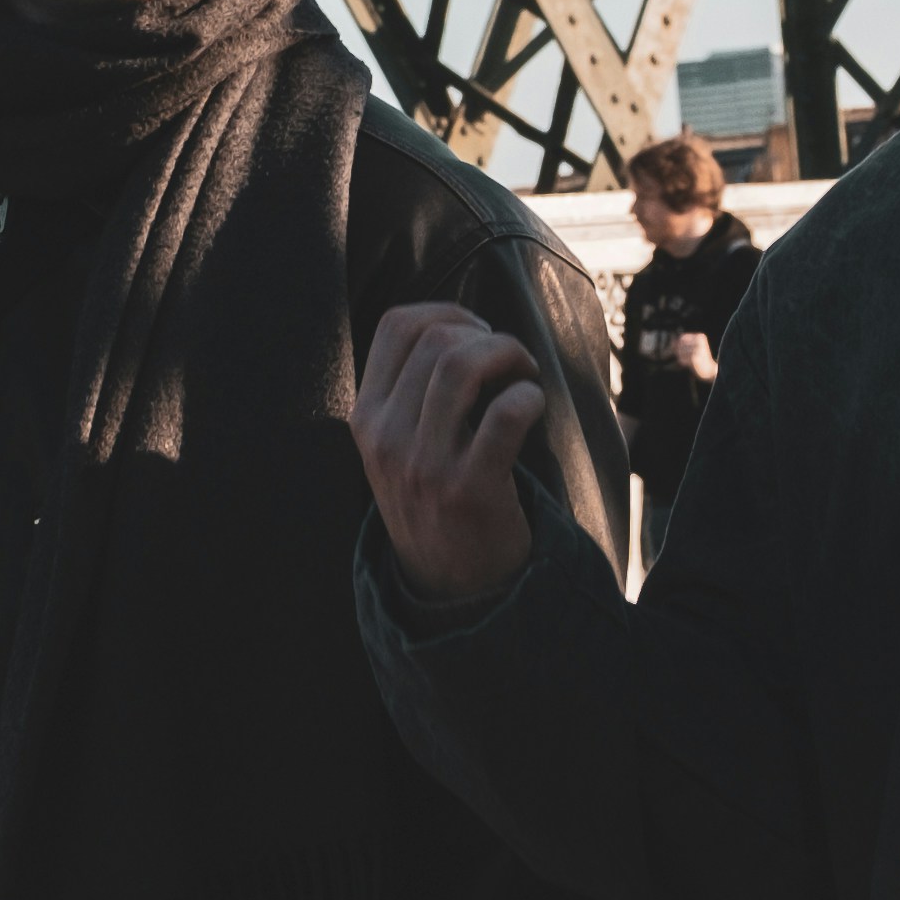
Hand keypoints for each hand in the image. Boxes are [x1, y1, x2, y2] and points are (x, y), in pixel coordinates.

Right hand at [356, 300, 546, 610]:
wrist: (451, 586)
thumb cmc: (435, 500)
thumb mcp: (396, 448)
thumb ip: (409, 393)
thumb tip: (457, 326)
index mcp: (366, 419)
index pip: (397, 326)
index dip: (449, 313)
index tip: (478, 334)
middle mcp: (387, 439)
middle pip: (437, 339)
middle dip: (489, 336)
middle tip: (512, 362)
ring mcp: (425, 465)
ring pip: (465, 364)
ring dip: (511, 356)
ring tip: (524, 377)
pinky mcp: (470, 488)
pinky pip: (506, 412)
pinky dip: (529, 396)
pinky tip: (532, 407)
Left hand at [671, 330, 718, 383]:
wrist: (710, 370)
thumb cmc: (700, 358)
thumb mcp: (694, 347)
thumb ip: (683, 344)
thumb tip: (671, 342)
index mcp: (700, 337)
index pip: (682, 338)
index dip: (678, 344)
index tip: (680, 350)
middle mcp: (699, 342)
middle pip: (680, 345)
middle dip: (680, 351)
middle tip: (686, 357)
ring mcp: (697, 350)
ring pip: (680, 352)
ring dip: (681, 357)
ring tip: (689, 360)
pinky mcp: (694, 358)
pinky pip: (682, 359)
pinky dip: (683, 362)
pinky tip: (689, 364)